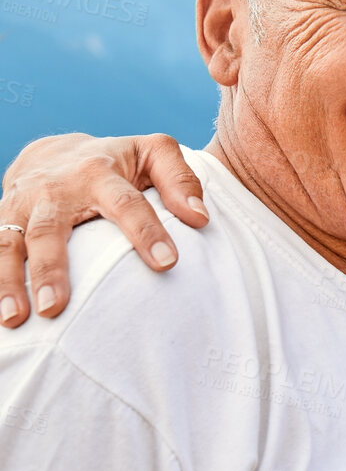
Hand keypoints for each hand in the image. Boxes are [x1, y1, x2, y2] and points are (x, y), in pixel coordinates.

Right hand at [0, 133, 208, 325]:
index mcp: (99, 172)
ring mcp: (21, 206)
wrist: (56, 152)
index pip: (126, 204)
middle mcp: (55, 189)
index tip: (167, 263)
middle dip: (51, 269)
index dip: (146, 232)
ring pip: (8, 242)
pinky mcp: (0, 219)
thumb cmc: (118, 160)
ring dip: (8, 281)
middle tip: (55, 308)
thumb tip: (200, 218)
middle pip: (50, 229)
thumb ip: (182, 180)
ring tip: (15, 319)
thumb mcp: (154, 154)